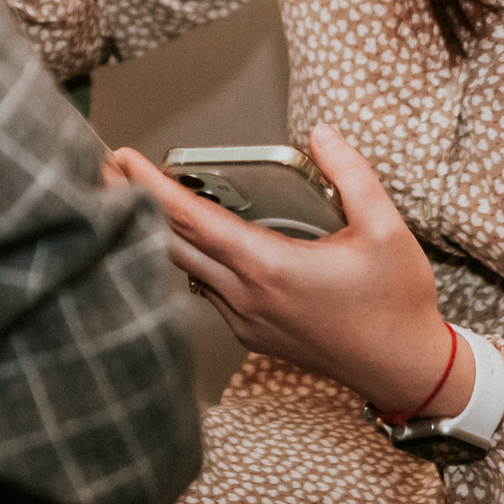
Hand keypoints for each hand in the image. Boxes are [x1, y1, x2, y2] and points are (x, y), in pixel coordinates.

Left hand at [117, 125, 470, 416]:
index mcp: (270, 268)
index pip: (193, 220)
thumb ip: (351, 174)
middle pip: (170, 243)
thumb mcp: (386, 229)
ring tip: (132, 196)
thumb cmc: (397, 303)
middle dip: (130, 203)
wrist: (404, 369)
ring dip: (156, 231)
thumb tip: (322, 134)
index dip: (150, 185)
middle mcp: (247, 297)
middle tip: (99, 168)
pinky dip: (186, 259)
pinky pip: (206, 290)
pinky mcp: (253, 333)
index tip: (120, 157)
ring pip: (183, 270)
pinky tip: (185, 241)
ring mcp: (246, 319)